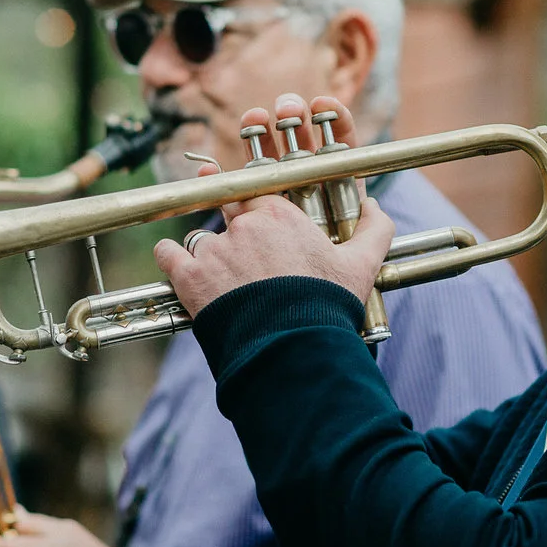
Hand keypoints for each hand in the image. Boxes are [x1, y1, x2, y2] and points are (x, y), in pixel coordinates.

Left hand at [154, 93, 395, 317]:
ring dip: (209, 255)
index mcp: (281, 215)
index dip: (257, 213)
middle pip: (229, 215)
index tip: (257, 225)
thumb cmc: (325, 305)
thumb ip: (374, 231)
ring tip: (222, 282)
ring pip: (202, 239)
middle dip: (235, 235)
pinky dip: (170, 259)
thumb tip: (377, 208)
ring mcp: (215, 248)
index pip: (259, 198)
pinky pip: (169, 254)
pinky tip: (176, 267)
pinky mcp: (190, 275)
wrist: (290, 348)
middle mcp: (244, 224)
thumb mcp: (362, 266)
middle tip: (243, 260)